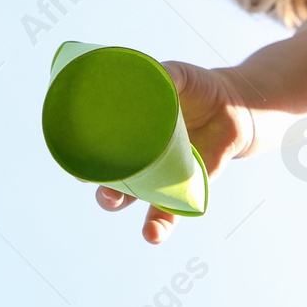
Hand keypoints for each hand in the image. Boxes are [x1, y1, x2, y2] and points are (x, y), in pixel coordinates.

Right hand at [94, 60, 257, 243]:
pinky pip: (168, 212)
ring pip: (132, 196)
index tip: (70, 155)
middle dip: (95, 180)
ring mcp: (159, 174)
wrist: (236, 106)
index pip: (97, 148)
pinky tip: (151, 234)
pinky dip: (159, 226)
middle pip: (109, 177)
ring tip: (111, 200)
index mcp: (130, 130)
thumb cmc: (199, 89)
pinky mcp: (183, 188)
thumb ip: (166, 74)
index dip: (81, 154)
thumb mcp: (180, 76)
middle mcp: (139, 156)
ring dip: (117, 202)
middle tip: (88, 176)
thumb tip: (154, 71)